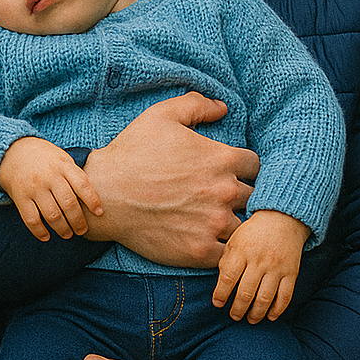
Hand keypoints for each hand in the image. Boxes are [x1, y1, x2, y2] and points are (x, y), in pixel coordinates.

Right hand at [0, 136, 102, 240]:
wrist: (12, 152)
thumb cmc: (44, 158)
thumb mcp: (62, 158)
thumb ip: (75, 174)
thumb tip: (96, 196)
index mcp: (63, 166)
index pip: (82, 184)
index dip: (92, 200)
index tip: (99, 213)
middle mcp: (49, 177)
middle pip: (68, 203)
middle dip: (78, 221)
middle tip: (82, 230)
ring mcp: (34, 188)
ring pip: (52, 215)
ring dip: (62, 229)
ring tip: (68, 234)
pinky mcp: (20, 197)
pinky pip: (31, 219)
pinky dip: (40, 231)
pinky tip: (47, 236)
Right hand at [82, 94, 258, 266]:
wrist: (104, 194)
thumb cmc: (131, 153)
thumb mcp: (161, 116)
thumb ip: (196, 105)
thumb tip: (223, 108)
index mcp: (222, 159)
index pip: (255, 166)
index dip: (243, 169)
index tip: (229, 174)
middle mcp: (224, 192)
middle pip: (254, 197)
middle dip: (241, 197)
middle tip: (221, 200)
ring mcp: (213, 224)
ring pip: (245, 228)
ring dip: (234, 226)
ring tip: (216, 224)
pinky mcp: (200, 251)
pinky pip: (227, 254)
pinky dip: (222, 250)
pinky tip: (208, 242)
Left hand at [211, 210, 307, 321]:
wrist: (283, 218)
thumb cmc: (253, 232)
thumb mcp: (234, 240)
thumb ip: (226, 261)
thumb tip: (221, 286)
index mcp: (241, 251)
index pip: (228, 278)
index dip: (221, 294)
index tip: (217, 304)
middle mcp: (259, 261)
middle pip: (246, 292)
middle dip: (238, 309)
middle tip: (234, 316)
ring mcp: (276, 268)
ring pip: (265, 298)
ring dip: (256, 313)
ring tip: (250, 319)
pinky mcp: (291, 272)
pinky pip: (285, 296)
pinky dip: (278, 309)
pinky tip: (270, 316)